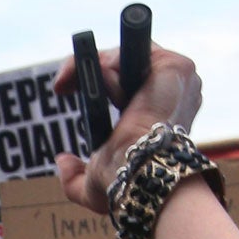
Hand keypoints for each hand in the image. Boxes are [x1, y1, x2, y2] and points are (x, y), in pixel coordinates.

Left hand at [53, 42, 203, 214]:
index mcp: (156, 114)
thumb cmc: (124, 185)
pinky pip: (133, 51)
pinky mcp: (176, 67)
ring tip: (90, 97)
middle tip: (62, 85)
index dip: (92, 81)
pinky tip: (102, 85)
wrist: (138, 173)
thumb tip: (63, 161)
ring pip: (124, 56)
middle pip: (121, 63)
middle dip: (86, 71)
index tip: (62, 89)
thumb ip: (74, 179)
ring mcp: (176, 80)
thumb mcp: (93, 188)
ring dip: (96, 72)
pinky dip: (108, 64)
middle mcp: (170, 93)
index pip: (123, 82)